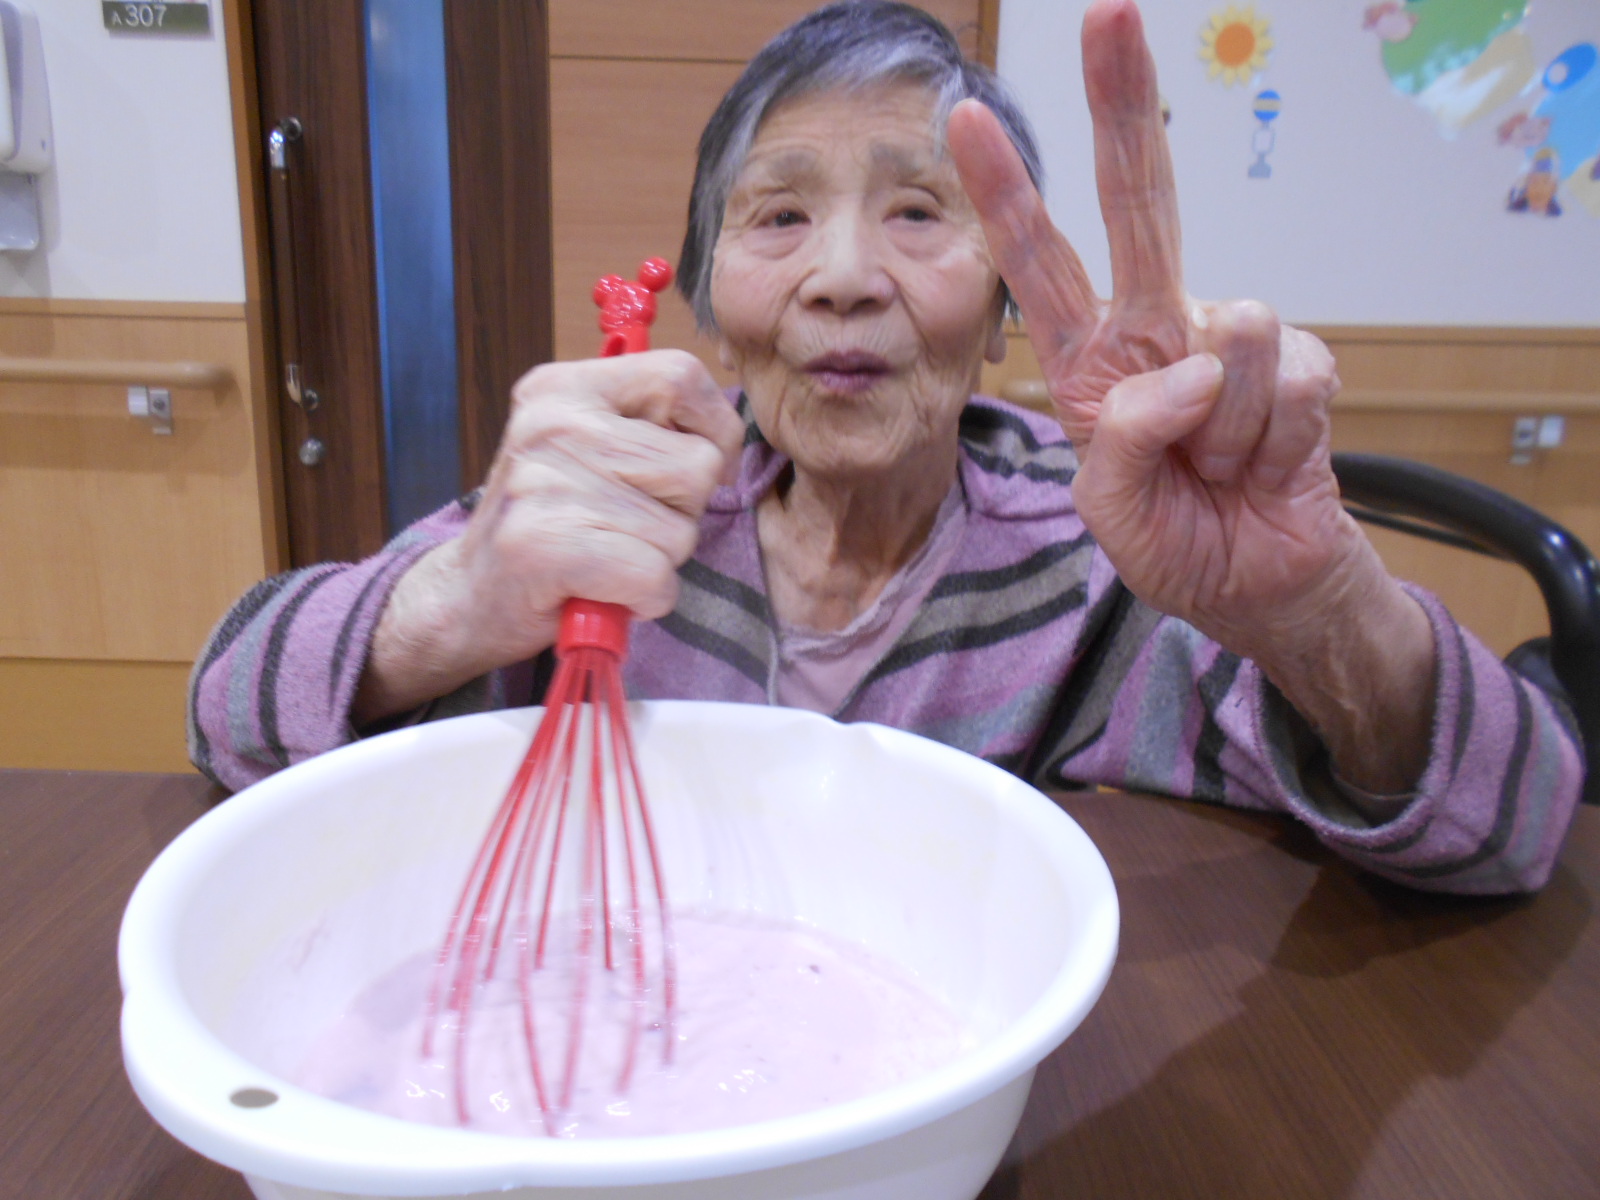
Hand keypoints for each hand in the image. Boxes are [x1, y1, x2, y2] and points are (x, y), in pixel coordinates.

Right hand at [355, 351, 743, 722]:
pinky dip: (644, 599)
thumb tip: (726, 441)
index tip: (688, 469)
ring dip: (660, 560)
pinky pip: (654, 576)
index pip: (681, 376)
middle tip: (626, 527)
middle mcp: (551, 423)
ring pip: (681, 529)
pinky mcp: (546, 548)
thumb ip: (650, 428)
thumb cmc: (550, 524)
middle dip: (682, 512)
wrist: (469, 596)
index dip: (712, 429)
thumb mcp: (589, 448)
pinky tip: (604, 590)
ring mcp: (544, 484)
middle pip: (696, 464)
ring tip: (607, 557)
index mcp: (564, 386)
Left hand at [948, 0, 1435, 790]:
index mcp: (1089, 362)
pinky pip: (1292, 380)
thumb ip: (1121, 444)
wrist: (1262, 587)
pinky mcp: (1298, 362)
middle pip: (1141, 205)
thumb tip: (1189, 366)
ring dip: (1226, 432)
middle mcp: (1154, 331)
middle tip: (1111, 15)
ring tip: (1218, 473)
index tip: (965, 116)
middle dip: (1124, 109)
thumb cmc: (1175, 541)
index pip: (1040, 264)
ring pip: (1234, 335)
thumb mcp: (1112, 513)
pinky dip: (1275, 441)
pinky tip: (1265, 466)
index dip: (1007, 191)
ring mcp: (1227, 342)